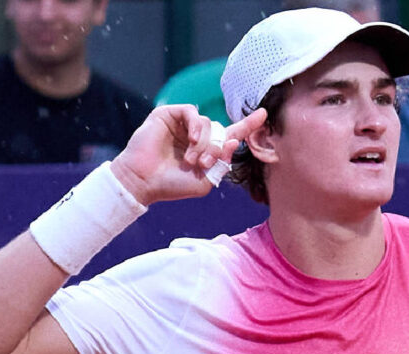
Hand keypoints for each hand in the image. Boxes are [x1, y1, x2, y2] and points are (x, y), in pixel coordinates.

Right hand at [110, 105, 268, 205]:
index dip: (248, 125)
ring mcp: (183, 124)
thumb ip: (222, 165)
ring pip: (208, 124)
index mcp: (207, 150)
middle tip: (203, 163)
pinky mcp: (169, 115)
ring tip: (192, 159)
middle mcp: (196, 134)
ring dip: (204, 143)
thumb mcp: (205, 181)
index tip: (264, 114)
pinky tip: (192, 139)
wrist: (144, 182)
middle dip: (217, 148)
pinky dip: (196, 125)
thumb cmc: (172, 185)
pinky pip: (192, 112)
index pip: (232, 134)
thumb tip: (234, 142)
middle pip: (221, 132)